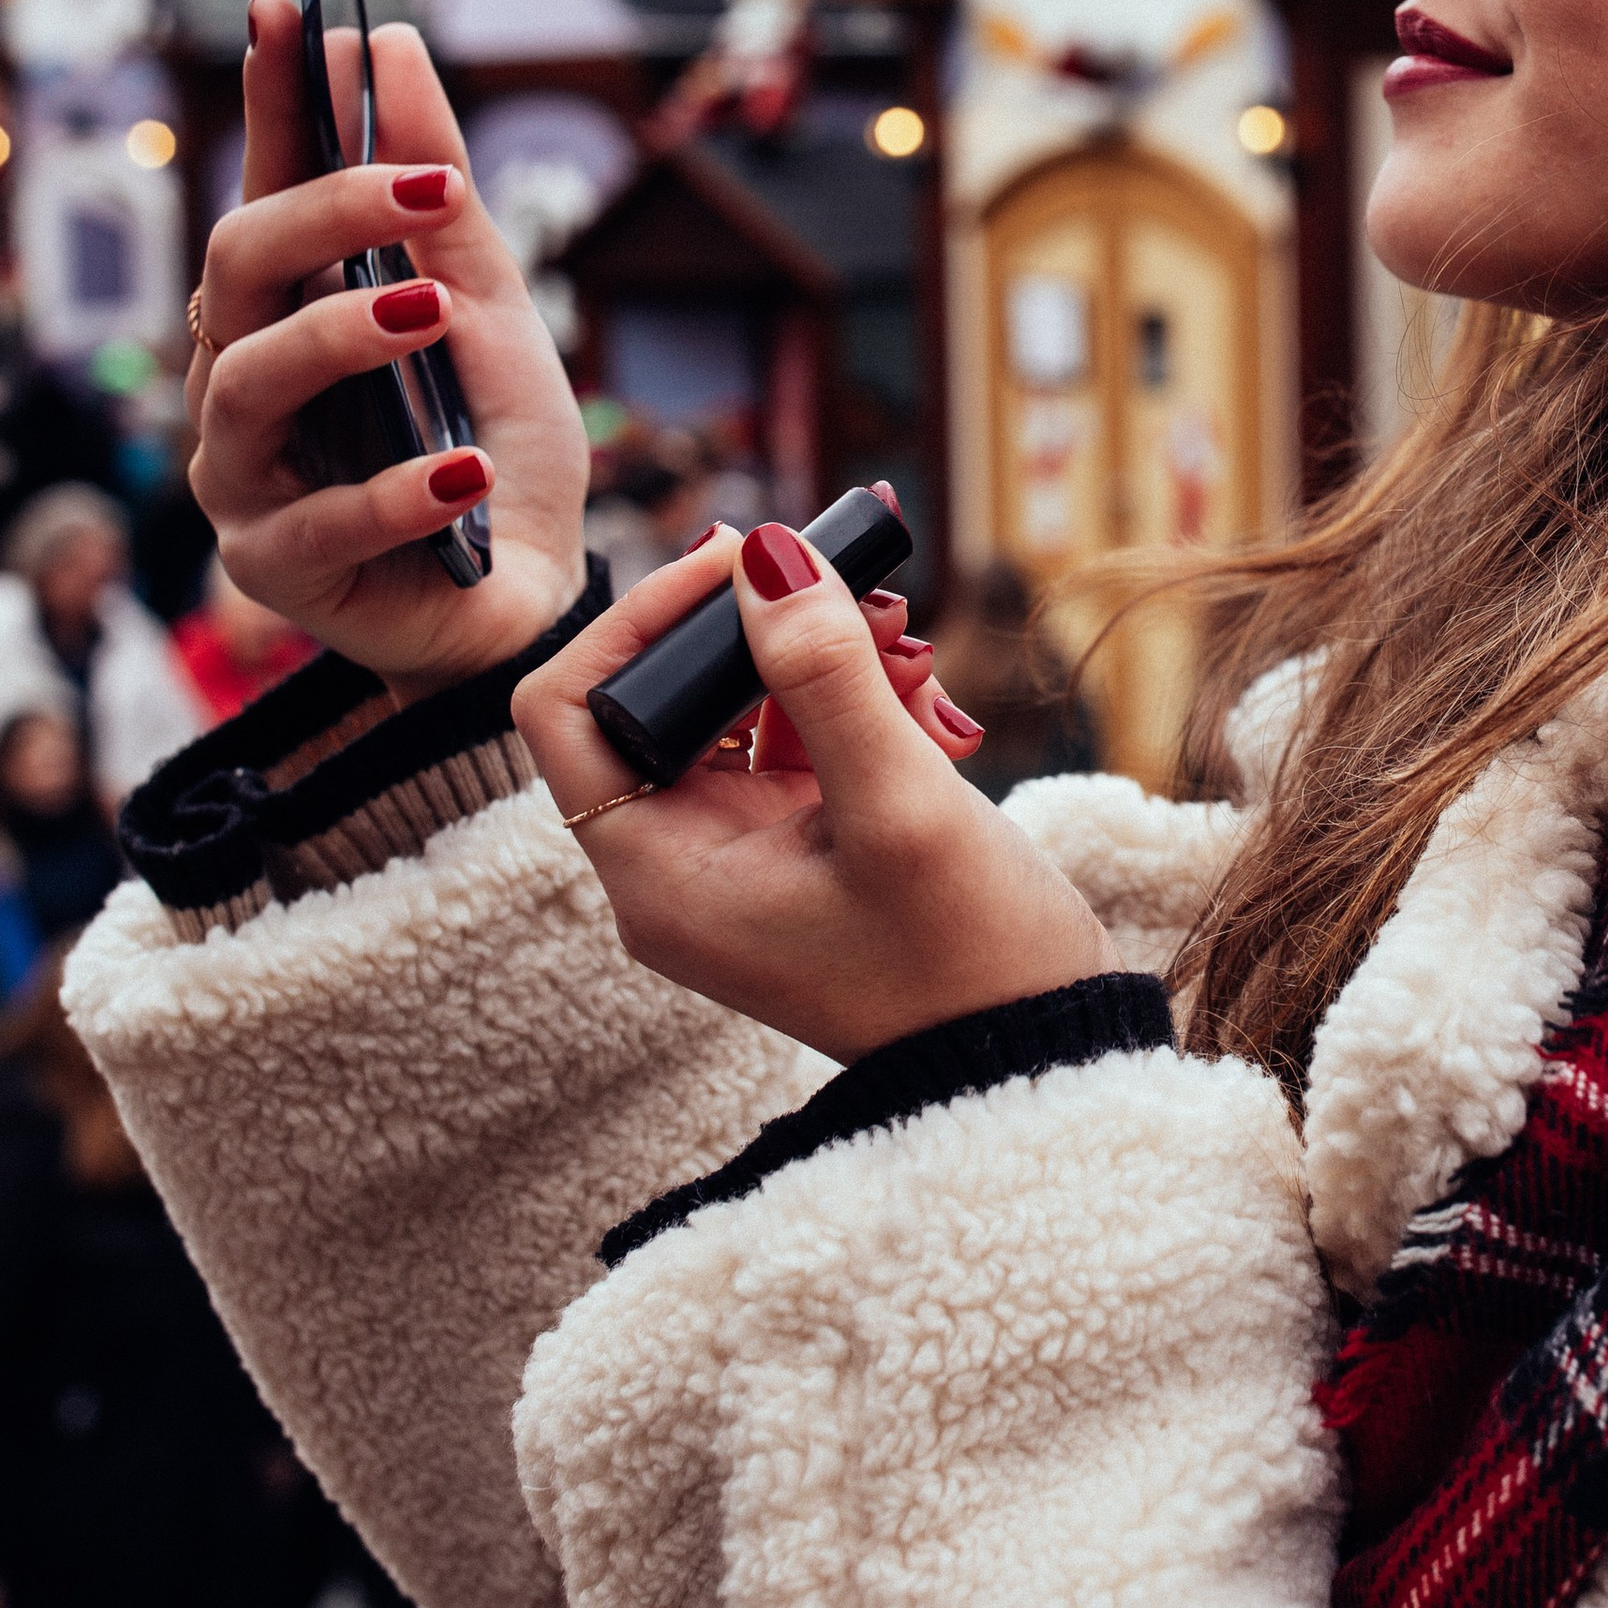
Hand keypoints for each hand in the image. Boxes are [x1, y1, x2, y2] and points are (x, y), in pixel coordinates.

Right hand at [186, 0, 588, 698]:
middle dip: (323, 211)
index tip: (286, 11)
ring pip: (248, 381)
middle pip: (238, 265)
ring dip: (344, 338)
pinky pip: (323, 518)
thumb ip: (442, 196)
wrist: (535, 593)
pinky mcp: (278, 564)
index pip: (270, 183)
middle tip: (425, 187)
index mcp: (296, 306)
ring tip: (431, 315)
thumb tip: (389, 49)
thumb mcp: (496, 311)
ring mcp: (249, 473)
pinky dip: (400, 487)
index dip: (271, 99)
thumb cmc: (496, 447)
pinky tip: (464, 467)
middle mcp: (248, 377)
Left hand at [513, 526, 1118, 1061]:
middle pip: (665, 693)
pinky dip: (853, 694)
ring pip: (742, 704)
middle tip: (848, 583)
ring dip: (817, 651)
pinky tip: (921, 687)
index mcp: (660, 874)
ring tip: (904, 635)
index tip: (741, 562)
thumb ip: (825, 675)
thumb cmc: (963, 959)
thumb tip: (766, 553)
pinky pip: (801, 735)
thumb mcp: (897, 805)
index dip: (638, 619)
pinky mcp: (805, 842)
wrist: (1036, 1054)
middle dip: (757, 625)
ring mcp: (744, 852)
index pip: (571, 709)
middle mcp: (681, 862)